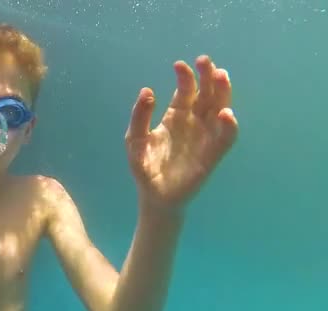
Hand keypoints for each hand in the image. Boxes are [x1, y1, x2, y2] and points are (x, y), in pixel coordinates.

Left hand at [125, 55, 237, 211]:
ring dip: (222, 93)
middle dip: (208, 77)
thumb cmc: (145, 167)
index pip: (186, 91)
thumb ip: (140, 116)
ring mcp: (204, 137)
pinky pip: (225, 139)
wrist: (154, 196)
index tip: (180, 65)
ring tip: (220, 76)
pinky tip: (225, 114)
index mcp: (176, 116)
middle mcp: (194, 123)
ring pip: (219, 110)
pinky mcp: (212, 156)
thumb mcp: (135, 139)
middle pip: (206, 95)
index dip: (185, 77)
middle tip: (205, 61)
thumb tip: (147, 90)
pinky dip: (229, 126)